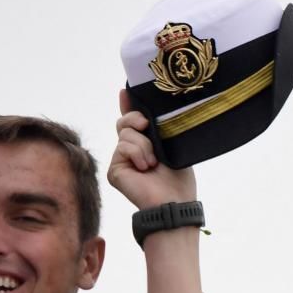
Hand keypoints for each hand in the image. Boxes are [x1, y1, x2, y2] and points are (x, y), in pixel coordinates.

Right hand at [108, 90, 197, 212]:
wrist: (175, 200)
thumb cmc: (178, 178)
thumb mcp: (171, 146)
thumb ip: (158, 128)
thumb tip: (147, 111)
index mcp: (146, 145)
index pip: (133, 122)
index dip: (127, 105)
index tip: (125, 91)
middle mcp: (131, 152)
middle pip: (124, 122)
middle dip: (135, 119)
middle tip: (146, 125)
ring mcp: (121, 161)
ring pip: (125, 134)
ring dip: (144, 145)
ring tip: (154, 163)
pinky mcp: (114, 170)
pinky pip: (122, 147)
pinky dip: (137, 154)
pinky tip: (145, 168)